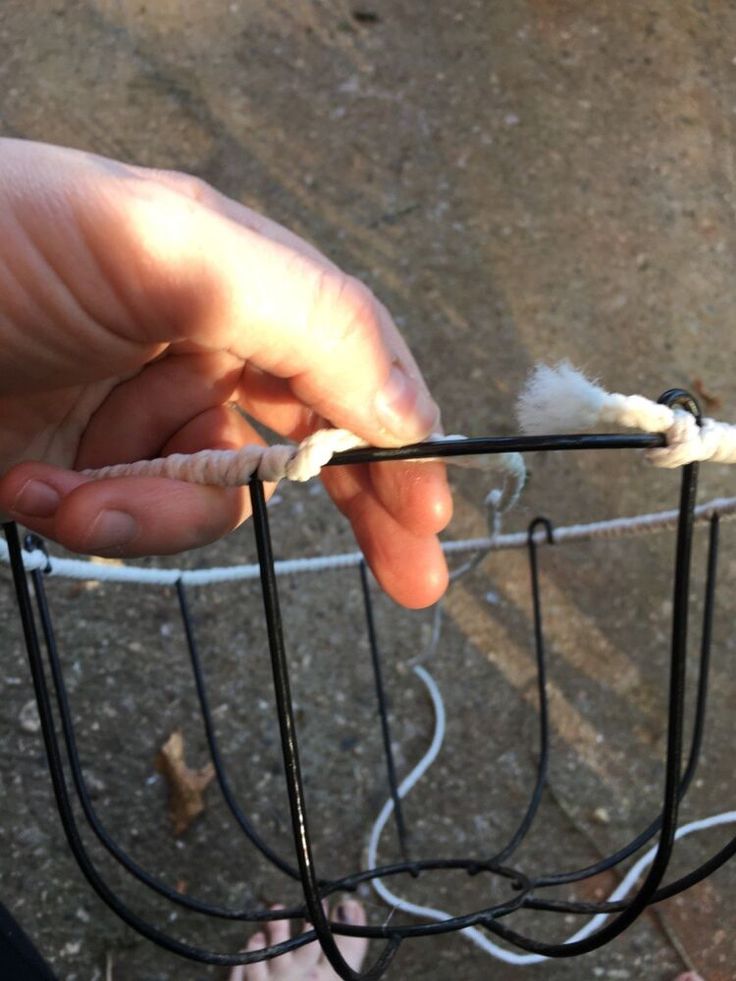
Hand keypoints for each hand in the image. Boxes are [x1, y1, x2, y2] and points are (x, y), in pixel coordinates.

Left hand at [0, 140, 450, 607]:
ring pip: (210, 500)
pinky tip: (32, 490)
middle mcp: (201, 345)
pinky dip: (91, 521)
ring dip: (151, 514)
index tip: (432, 512)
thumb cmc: (0, 242)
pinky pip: (133, 525)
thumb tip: (405, 409)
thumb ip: (309, 316)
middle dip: (353, 507)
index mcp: (235, 279)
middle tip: (410, 578)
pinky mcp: (89, 470)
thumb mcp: (170, 246)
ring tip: (75, 493)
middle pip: (307, 438)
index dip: (399, 434)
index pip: (350, 359)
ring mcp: (143, 414)